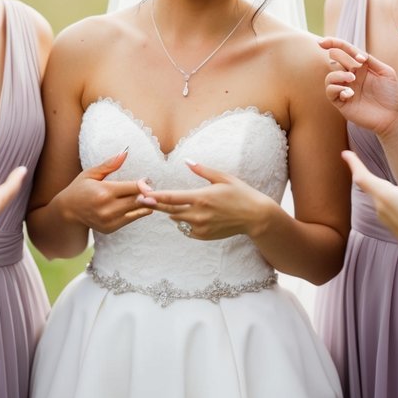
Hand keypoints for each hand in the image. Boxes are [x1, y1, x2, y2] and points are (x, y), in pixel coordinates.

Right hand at [56, 148, 151, 233]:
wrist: (68, 210)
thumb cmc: (80, 188)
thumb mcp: (91, 173)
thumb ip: (110, 164)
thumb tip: (125, 153)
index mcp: (104, 192)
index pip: (133, 187)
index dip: (144, 184)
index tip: (147, 180)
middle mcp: (107, 208)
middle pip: (138, 200)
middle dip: (148, 194)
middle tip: (154, 190)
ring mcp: (109, 220)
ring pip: (137, 211)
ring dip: (145, 204)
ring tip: (151, 198)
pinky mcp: (110, 228)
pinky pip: (131, 219)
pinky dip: (138, 212)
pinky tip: (140, 205)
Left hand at [138, 160, 270, 240]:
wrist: (255, 217)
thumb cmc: (240, 193)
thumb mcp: (223, 178)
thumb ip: (202, 170)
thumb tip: (187, 161)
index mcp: (201, 197)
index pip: (171, 197)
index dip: (155, 197)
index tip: (142, 195)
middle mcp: (198, 214)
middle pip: (169, 210)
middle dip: (156, 204)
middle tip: (144, 198)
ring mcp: (200, 227)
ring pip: (176, 219)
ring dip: (172, 211)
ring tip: (173, 204)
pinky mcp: (203, 236)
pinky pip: (185, 229)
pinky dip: (184, 222)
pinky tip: (191, 214)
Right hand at [320, 36, 397, 137]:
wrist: (394, 117)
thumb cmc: (392, 95)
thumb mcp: (386, 72)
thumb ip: (370, 60)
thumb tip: (356, 55)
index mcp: (361, 67)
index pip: (345, 51)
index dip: (334, 44)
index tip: (321, 42)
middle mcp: (351, 76)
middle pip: (335, 60)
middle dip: (339, 58)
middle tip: (353, 67)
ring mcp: (345, 89)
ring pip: (330, 77)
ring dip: (339, 75)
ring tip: (352, 79)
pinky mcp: (342, 103)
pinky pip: (330, 92)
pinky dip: (337, 89)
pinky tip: (350, 93)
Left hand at [342, 151, 397, 272]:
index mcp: (387, 197)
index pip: (363, 177)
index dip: (353, 164)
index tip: (345, 153)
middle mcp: (381, 208)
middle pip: (367, 186)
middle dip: (361, 172)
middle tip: (354, 160)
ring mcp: (386, 220)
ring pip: (375, 197)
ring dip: (373, 185)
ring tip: (371, 176)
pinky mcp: (393, 228)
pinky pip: (383, 208)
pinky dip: (382, 197)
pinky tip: (391, 197)